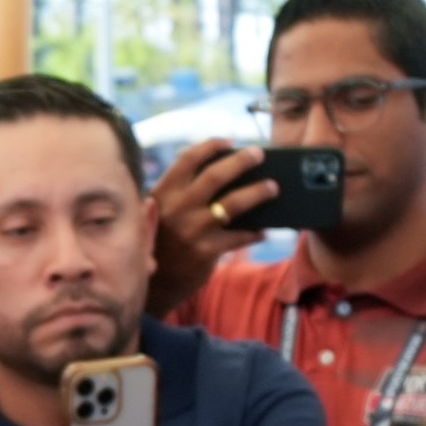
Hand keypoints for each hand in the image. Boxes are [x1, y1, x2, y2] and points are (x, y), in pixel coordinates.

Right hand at [149, 138, 279, 313]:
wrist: (153, 285)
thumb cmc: (161, 243)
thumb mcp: (159, 212)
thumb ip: (180, 193)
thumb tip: (224, 174)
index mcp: (163, 192)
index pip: (189, 159)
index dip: (211, 146)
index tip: (229, 141)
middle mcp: (177, 208)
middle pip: (215, 176)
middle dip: (241, 161)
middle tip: (259, 154)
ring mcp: (192, 230)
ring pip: (232, 204)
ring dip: (257, 193)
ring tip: (272, 187)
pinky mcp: (204, 252)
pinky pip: (237, 237)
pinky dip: (253, 233)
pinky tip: (263, 230)